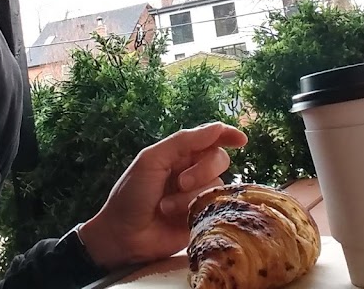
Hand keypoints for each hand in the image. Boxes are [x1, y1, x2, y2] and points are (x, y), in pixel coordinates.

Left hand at [78, 122, 246, 269]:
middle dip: (202, 170)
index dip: (228, 135)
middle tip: (180, 183)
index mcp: (179, 154)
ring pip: (217, 185)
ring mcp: (198, 196)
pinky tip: (180, 219)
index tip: (241, 140)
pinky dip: (197, 210)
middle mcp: (192, 172)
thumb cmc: (131, 196)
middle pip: (219, 159)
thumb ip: (183, 141)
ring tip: (166, 208)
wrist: (122, 236)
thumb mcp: (152, 161)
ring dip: (190, 196)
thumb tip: (218, 127)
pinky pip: (216, 207)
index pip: (210, 138)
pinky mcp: (202, 217)